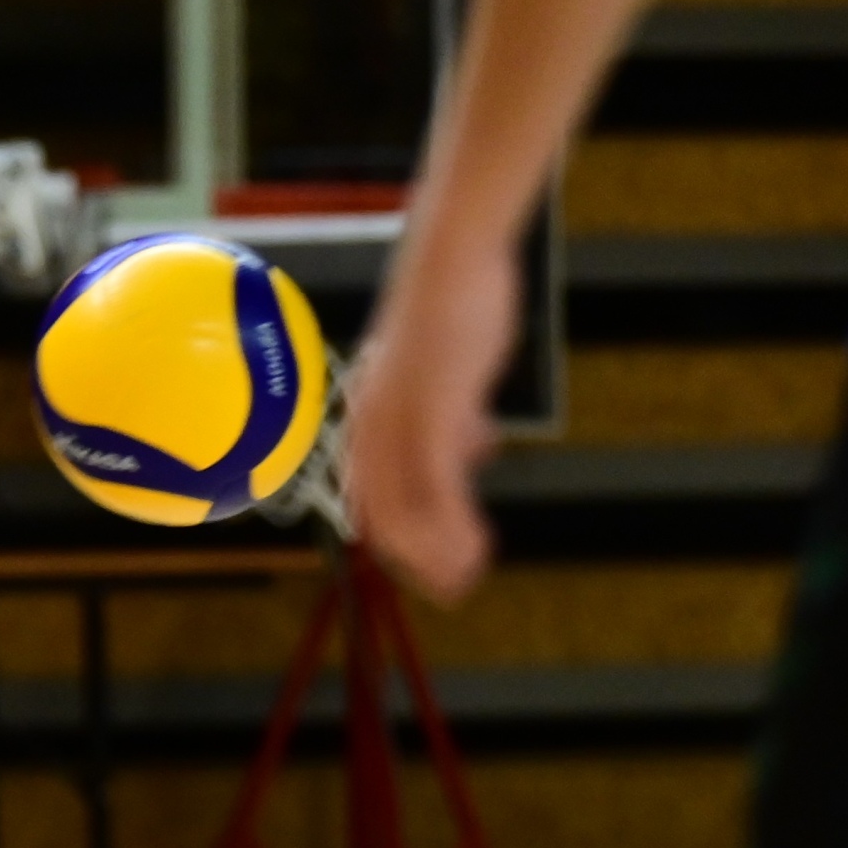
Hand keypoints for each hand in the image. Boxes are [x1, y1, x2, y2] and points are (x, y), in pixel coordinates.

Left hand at [342, 235, 513, 605]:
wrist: (456, 258)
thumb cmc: (454, 310)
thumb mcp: (448, 377)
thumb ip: (454, 418)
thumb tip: (475, 447)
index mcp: (369, 426)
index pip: (373, 507)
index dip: (401, 549)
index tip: (432, 572)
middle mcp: (371, 432)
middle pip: (383, 525)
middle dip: (417, 566)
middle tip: (453, 590)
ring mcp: (395, 426)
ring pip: (407, 516)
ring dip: (440, 555)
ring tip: (468, 575)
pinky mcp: (427, 414)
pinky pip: (435, 488)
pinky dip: (453, 526)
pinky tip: (478, 544)